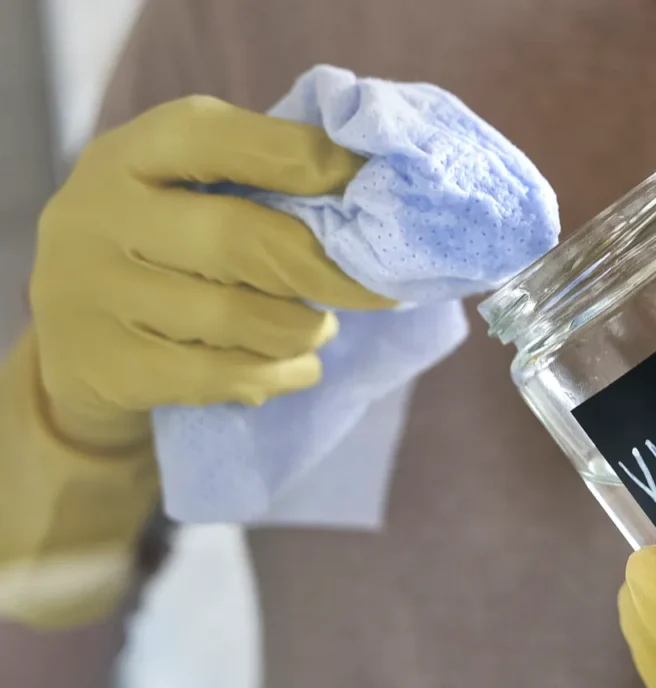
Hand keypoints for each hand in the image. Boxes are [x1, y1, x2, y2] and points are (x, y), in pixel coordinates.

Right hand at [30, 96, 391, 447]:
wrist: (74, 338)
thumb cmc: (167, 244)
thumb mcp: (189, 190)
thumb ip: (263, 178)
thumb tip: (370, 183)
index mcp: (132, 153)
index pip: (222, 139)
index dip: (308, 159)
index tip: (371, 184)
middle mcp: (99, 214)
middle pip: (241, 240)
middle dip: (327, 269)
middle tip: (376, 289)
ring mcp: (94, 293)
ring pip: (236, 317)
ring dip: (303, 329)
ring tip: (320, 329)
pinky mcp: (107, 365)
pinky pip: (220, 375)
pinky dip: (279, 373)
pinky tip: (299, 366)